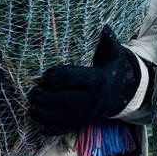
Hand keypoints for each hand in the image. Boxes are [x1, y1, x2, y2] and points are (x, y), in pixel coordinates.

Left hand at [27, 25, 141, 135]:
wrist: (124, 93)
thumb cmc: (113, 69)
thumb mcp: (114, 54)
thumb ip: (108, 42)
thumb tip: (105, 27)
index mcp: (98, 80)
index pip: (73, 78)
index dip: (57, 76)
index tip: (45, 73)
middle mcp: (92, 99)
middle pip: (64, 99)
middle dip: (45, 96)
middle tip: (33, 90)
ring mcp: (87, 114)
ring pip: (61, 117)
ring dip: (43, 112)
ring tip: (32, 104)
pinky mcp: (82, 122)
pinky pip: (64, 129)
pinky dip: (49, 127)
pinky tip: (38, 121)